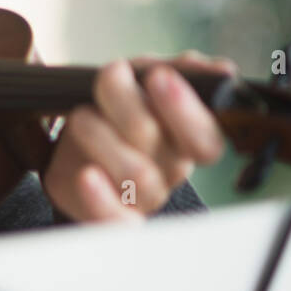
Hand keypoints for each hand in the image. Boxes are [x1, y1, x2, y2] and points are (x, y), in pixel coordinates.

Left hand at [42, 51, 237, 221]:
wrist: (71, 161)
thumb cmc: (112, 118)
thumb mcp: (139, 85)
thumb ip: (175, 73)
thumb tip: (219, 70)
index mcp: (185, 141)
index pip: (207, 139)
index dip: (187, 110)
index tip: (158, 75)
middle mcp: (171, 171)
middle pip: (169, 152)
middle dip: (135, 108)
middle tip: (112, 75)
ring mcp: (144, 197)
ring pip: (137, 175)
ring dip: (101, 135)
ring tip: (80, 115)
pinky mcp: (113, 216)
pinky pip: (116, 220)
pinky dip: (101, 198)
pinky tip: (87, 175)